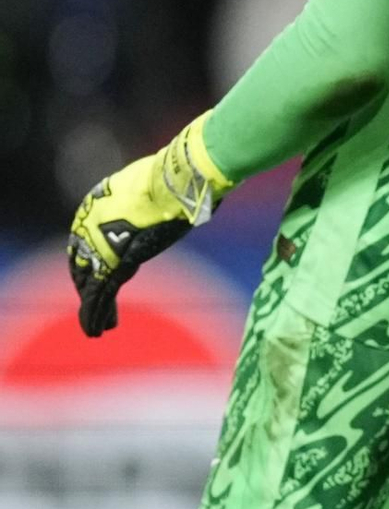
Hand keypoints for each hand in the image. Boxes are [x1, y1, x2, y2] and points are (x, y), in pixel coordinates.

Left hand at [67, 114, 230, 336]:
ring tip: (94, 328)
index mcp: (98, 203)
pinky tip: (95, 330)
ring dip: (92, 307)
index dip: (91, 260)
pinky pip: (100, 294)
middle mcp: (91, 223)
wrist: (177, 181)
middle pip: (84, 262)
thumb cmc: (177, 178)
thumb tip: (184, 203)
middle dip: (89, 286)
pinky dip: (95, 313)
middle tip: (94, 307)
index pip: (87, 238)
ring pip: (90, 283)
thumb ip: (156, 201)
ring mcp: (101, 243)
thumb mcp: (159, 189)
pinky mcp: (115, 262)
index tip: (94, 275)